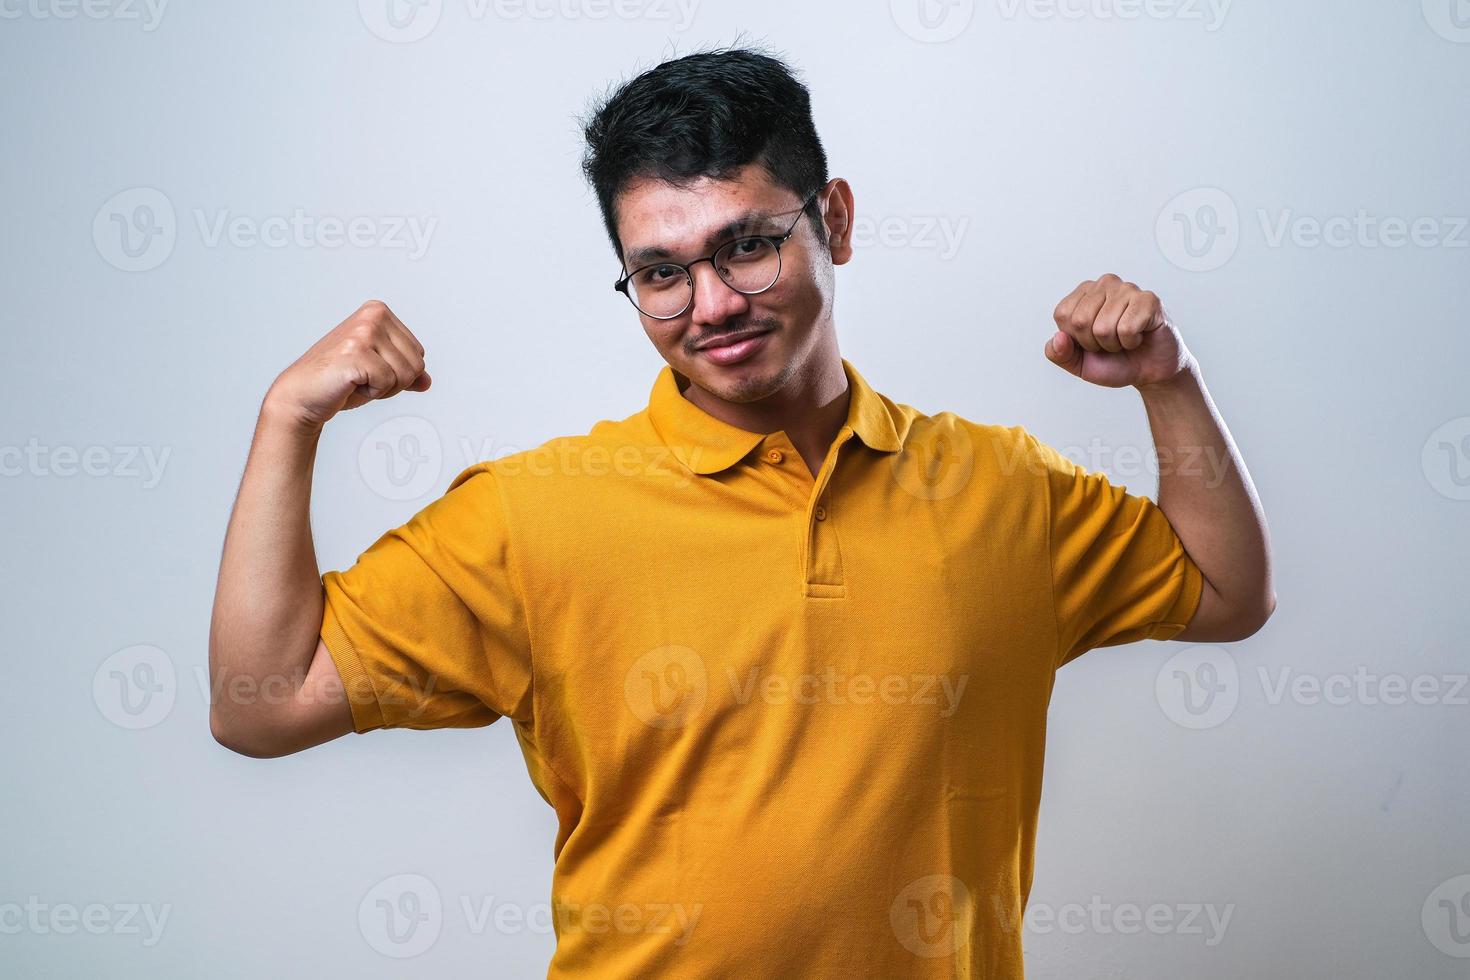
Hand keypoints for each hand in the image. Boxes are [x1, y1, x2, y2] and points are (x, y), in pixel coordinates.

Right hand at [264, 300, 430, 428]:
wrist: (303, 394)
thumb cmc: (338, 380)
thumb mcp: (380, 372)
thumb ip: (405, 373)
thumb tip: (427, 381)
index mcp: (379, 311)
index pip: (419, 353)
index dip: (398, 373)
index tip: (370, 369)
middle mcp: (373, 316)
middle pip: (416, 365)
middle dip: (393, 382)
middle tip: (362, 378)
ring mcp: (363, 332)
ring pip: (405, 375)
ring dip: (382, 388)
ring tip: (356, 380)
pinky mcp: (355, 352)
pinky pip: (387, 383)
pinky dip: (371, 393)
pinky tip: (350, 384)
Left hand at [1044, 274, 1193, 388]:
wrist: (1148, 372)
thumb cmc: (1114, 362)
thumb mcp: (1078, 364)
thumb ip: (1059, 353)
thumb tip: (1057, 338)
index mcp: (1083, 294)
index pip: (1063, 315)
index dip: (1076, 338)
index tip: (1092, 341)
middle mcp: (1104, 284)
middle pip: (1081, 320)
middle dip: (1095, 343)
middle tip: (1111, 342)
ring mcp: (1127, 289)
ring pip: (1103, 327)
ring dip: (1115, 343)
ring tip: (1125, 339)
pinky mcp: (1148, 299)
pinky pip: (1127, 328)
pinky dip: (1131, 342)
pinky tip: (1139, 336)